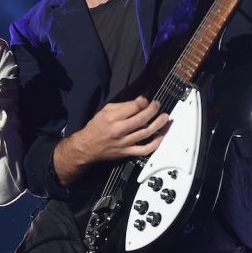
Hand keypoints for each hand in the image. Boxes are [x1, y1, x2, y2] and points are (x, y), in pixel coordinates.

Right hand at [53, 96, 169, 186]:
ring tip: (164, 118)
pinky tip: (160, 136)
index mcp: (112, 118)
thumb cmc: (96, 127)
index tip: (146, 100)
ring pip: (145, 133)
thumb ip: (122, 106)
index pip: (133, 107)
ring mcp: (124, 142)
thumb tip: (139, 101)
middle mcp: (119, 130)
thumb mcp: (105, 111)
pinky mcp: (127, 152)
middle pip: (141, 119)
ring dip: (158, 124)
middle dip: (153, 110)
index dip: (143, 102)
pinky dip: (154, 144)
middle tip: (158, 105)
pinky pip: (144, 150)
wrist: (87, 146)